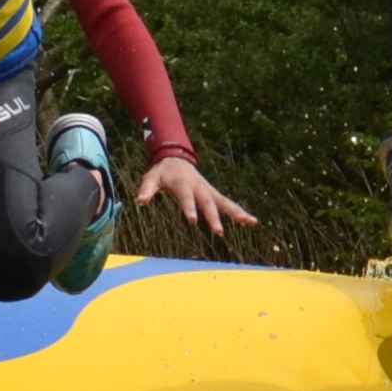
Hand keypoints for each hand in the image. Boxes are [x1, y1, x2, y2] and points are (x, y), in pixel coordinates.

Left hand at [138, 155, 256, 237]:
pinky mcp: (213, 194)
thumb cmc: (162, 172)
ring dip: (236, 212)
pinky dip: (239, 212)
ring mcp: (208, 190)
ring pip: (224, 202)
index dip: (189, 207)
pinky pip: (227, 203)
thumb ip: (146, 189)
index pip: (186, 196)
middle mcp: (199, 186)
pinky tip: (251, 222)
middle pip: (208, 202)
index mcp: (183, 183)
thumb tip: (140, 202)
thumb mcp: (151, 177)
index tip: (192, 220)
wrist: (176, 158)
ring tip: (250, 222)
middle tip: (218, 232)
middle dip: (213, 216)